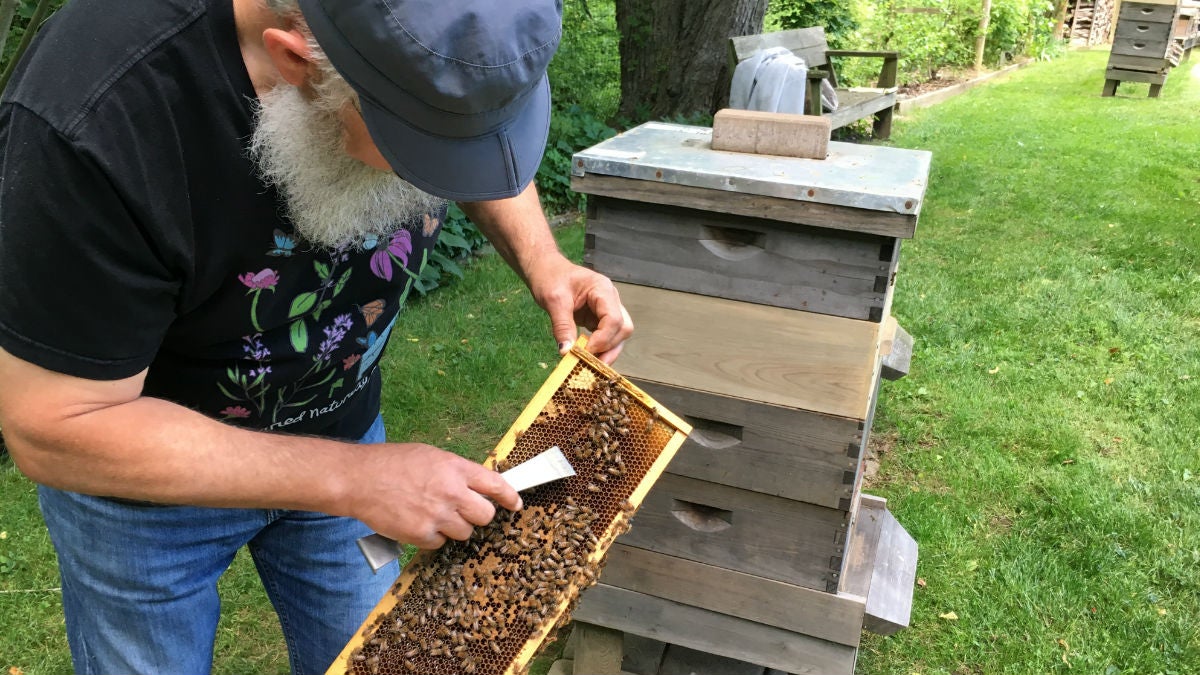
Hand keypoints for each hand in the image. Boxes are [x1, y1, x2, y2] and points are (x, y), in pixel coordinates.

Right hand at [344, 443, 521, 548]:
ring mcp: (437, 515)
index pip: (495, 485)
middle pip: (485, 516)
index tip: (515, 504)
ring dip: (454, 527)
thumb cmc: (391, 463)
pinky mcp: (421, 534)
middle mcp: (451, 492)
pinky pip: (440, 543)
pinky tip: (417, 523)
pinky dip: (432, 538)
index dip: (509, 497)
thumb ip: (455, 471)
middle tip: (463, 512)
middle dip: (478, 515)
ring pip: (465, 533)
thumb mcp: (430, 456)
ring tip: (433, 514)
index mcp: (455, 468)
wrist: (359, 479)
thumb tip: (476, 485)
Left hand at [525, 254, 633, 363]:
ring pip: (619, 335)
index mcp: (602, 289)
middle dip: (609, 347)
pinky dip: (600, 349)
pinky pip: (607, 336)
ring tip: (590, 365)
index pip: (614, 319)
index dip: (603, 339)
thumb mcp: (553, 301)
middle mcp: (610, 299)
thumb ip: (562, 326)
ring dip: (607, 351)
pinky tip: (587, 358)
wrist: (545, 270)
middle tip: (591, 363)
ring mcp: (607, 309)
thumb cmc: (550, 278)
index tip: (585, 352)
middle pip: (623, 328)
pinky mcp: (599, 319)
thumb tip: (566, 352)